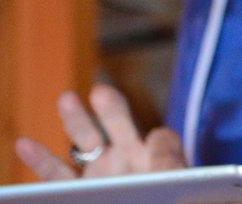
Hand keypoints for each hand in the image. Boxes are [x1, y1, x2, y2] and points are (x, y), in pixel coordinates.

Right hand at [13, 83, 185, 179]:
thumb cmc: (165, 202)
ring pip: (85, 143)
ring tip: (67, 98)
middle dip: (111, 109)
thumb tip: (158, 132)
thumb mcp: (173, 186)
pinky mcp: (75, 192)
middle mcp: (127, 161)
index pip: (158, 141)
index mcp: (157, 159)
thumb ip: (168, 163)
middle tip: (101, 92)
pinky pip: (56, 175)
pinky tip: (25, 145)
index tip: (154, 140)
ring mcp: (99, 175)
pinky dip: (40, 159)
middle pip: (119, 129)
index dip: (159, 142)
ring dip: (76, 120)